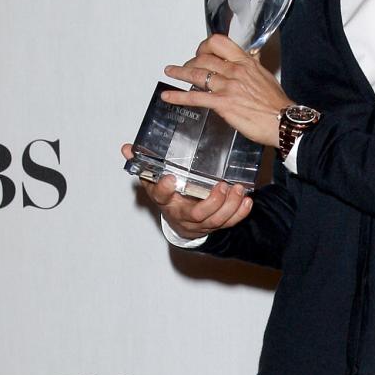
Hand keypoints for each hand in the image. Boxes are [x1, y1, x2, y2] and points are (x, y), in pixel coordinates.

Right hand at [122, 144, 252, 237]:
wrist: (178, 221)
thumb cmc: (168, 196)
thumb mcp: (154, 179)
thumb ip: (144, 163)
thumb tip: (126, 148)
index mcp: (166, 201)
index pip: (161, 196)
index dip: (164, 188)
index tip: (170, 178)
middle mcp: (182, 214)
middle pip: (196, 214)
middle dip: (212, 201)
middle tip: (222, 185)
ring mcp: (200, 223)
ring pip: (216, 220)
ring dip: (230, 206)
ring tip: (238, 189)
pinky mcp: (214, 226)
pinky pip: (229, 224)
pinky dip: (239, 214)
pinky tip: (247, 201)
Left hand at [160, 34, 290, 146]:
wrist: (282, 120)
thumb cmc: (276, 102)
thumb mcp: (265, 75)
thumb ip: (253, 64)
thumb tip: (251, 55)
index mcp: (245, 62)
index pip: (220, 43)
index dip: (205, 46)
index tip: (201, 52)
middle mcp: (235, 71)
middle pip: (204, 58)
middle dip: (190, 62)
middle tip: (185, 67)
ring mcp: (227, 87)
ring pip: (197, 74)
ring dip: (179, 73)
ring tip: (170, 72)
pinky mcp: (222, 103)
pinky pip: (195, 98)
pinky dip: (178, 97)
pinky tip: (168, 97)